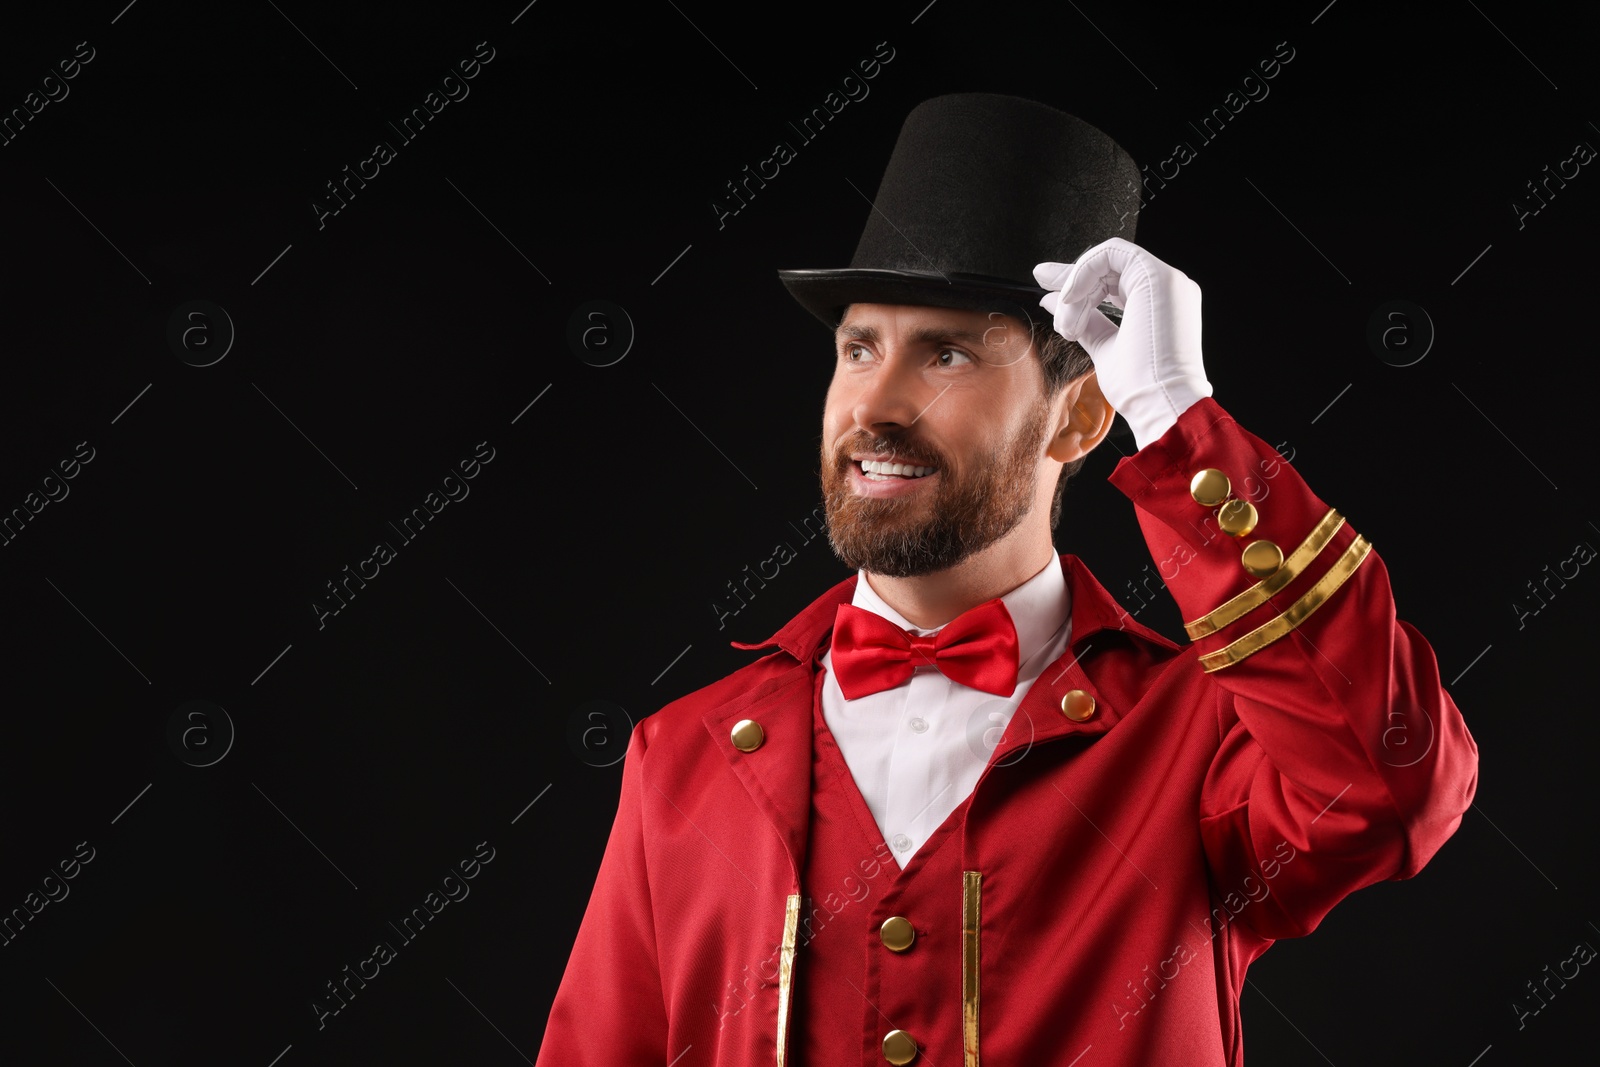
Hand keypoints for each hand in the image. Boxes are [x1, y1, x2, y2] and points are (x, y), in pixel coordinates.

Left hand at [1034, 238, 1212, 449]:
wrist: (1160, 403)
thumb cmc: (1139, 387)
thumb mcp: (1104, 347)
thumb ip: (1085, 322)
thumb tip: (1052, 302)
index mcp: (1159, 303)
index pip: (1113, 279)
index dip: (1079, 280)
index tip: (1047, 287)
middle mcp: (1168, 288)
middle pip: (1108, 265)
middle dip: (1070, 279)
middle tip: (1045, 293)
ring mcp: (1166, 280)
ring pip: (1107, 259)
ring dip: (1077, 288)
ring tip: (1068, 324)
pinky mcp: (1157, 277)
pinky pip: (1110, 255)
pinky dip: (1083, 275)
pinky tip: (1072, 302)